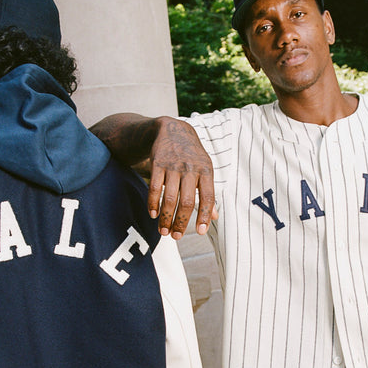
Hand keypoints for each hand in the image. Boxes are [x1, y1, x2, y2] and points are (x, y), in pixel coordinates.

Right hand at [148, 117, 214, 238]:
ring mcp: (173, 166)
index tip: (199, 232)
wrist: (173, 130)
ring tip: (164, 231)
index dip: (204, 215)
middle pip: (187, 201)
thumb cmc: (192, 155)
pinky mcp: (158, 164)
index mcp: (206, 171)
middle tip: (176, 237)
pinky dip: (153, 203)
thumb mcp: (205, 169)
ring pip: (169, 197)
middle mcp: (191, 169)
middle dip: (181, 222)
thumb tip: (215, 217)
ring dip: (166, 217)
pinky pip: (154, 188)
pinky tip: (153, 214)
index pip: (208, 197)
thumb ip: (209, 193)